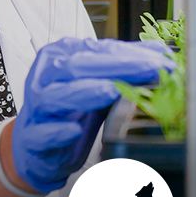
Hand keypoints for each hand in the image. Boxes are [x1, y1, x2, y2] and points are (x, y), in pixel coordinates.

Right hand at [10, 37, 174, 193]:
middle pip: (77, 66)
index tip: (163, 60)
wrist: (39, 146)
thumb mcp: (101, 83)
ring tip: (111, 90)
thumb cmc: (73, 109)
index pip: (99, 50)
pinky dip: (58, 132)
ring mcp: (37, 107)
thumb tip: (162, 53)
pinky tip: (75, 130)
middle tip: (150, 69)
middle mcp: (46, 76)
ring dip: (85, 92)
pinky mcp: (33, 138)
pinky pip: (41, 134)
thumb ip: (127, 67)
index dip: (132, 54)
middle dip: (117, 67)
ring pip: (55, 95)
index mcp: (62, 55)